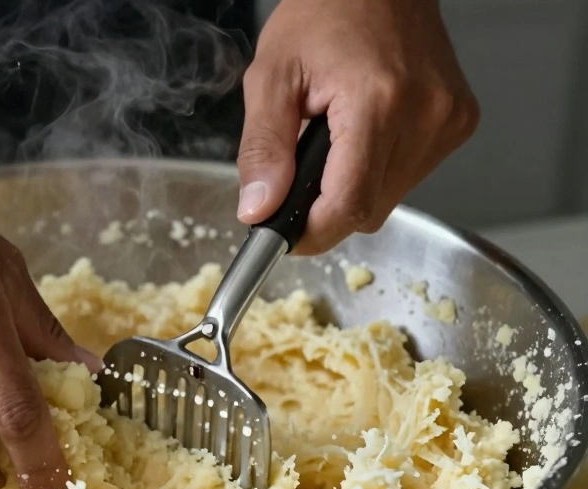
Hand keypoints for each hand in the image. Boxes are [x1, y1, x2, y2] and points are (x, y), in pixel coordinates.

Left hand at [235, 0, 478, 253]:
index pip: (349, 205)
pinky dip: (379, 171)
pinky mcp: (459, 122)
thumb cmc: (324, 13)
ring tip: (333, 142)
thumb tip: (259, 209)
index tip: (283, 235)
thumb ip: (263, 149)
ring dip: (353, 189)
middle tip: (297, 177)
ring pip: (389, 199)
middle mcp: (425, 115)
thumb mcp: (271, 77)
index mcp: (378, 103)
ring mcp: (448, 120)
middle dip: (326, 208)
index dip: (312, 232)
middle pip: (369, 210)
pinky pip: (410, 176)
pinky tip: (363, 135)